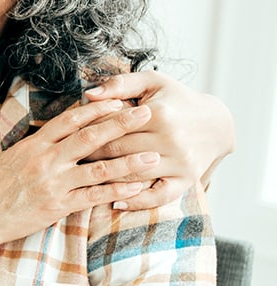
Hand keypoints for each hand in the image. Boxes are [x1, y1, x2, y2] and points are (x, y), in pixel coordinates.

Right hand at [0, 99, 157, 246]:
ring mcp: (53, 183)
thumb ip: (32, 149)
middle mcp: (45, 160)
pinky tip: (136, 189)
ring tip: (153, 155)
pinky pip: (93, 197)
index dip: (96, 108)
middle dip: (121, 124)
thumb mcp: (7, 159)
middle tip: (147, 112)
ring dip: (129, 161)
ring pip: (98, 167)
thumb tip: (51, 139)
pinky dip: (116, 192)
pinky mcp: (57, 206)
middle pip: (90, 136)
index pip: (70, 119)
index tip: (118, 100)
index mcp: (33, 145)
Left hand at [83, 70, 234, 209]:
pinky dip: (137, 202)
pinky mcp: (187, 179)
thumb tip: (89, 94)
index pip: (112, 127)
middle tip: (68, 162)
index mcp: (158, 114)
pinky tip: (116, 202)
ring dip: (106, 181)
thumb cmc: (176, 99)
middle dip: (90, 157)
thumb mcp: (152, 82)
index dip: (87, 133)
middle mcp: (171, 140)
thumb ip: (120, 84)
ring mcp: (180, 162)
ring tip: (82, 182)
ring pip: (133, 175)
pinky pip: (159, 196)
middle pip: (118, 152)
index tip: (68, 139)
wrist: (216, 123)